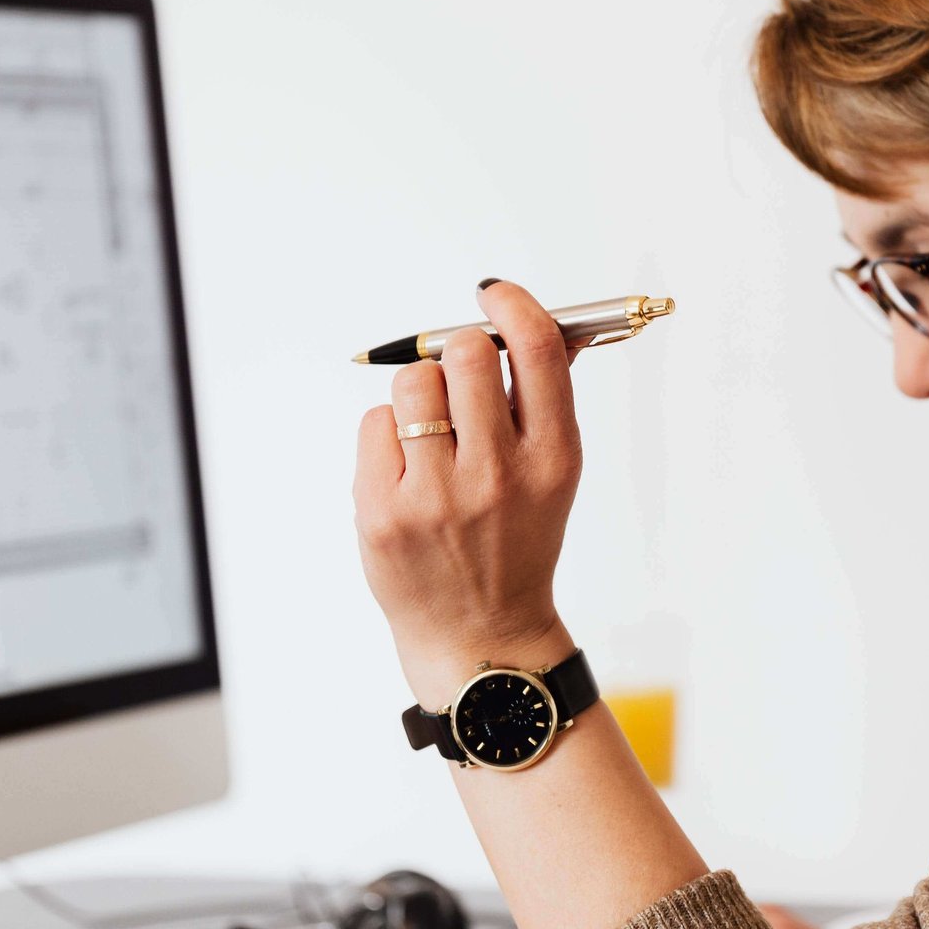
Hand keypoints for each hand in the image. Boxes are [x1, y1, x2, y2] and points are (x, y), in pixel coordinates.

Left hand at [354, 281, 586, 699]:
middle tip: (458, 378)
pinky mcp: (384, 511)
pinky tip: (407, 473)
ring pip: (413, 384)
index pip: (536, 350)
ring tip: (431, 436)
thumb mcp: (553, 475)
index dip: (511, 304)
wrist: (479, 633)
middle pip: (465, 354)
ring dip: (419, 395)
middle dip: (457, 353)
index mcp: (553, 458)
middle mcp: (499, 475)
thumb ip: (545, 398)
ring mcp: (437, 496)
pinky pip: (375, 424)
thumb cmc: (516, 540)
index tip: (492, 295)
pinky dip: (388, 436)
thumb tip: (542, 321)